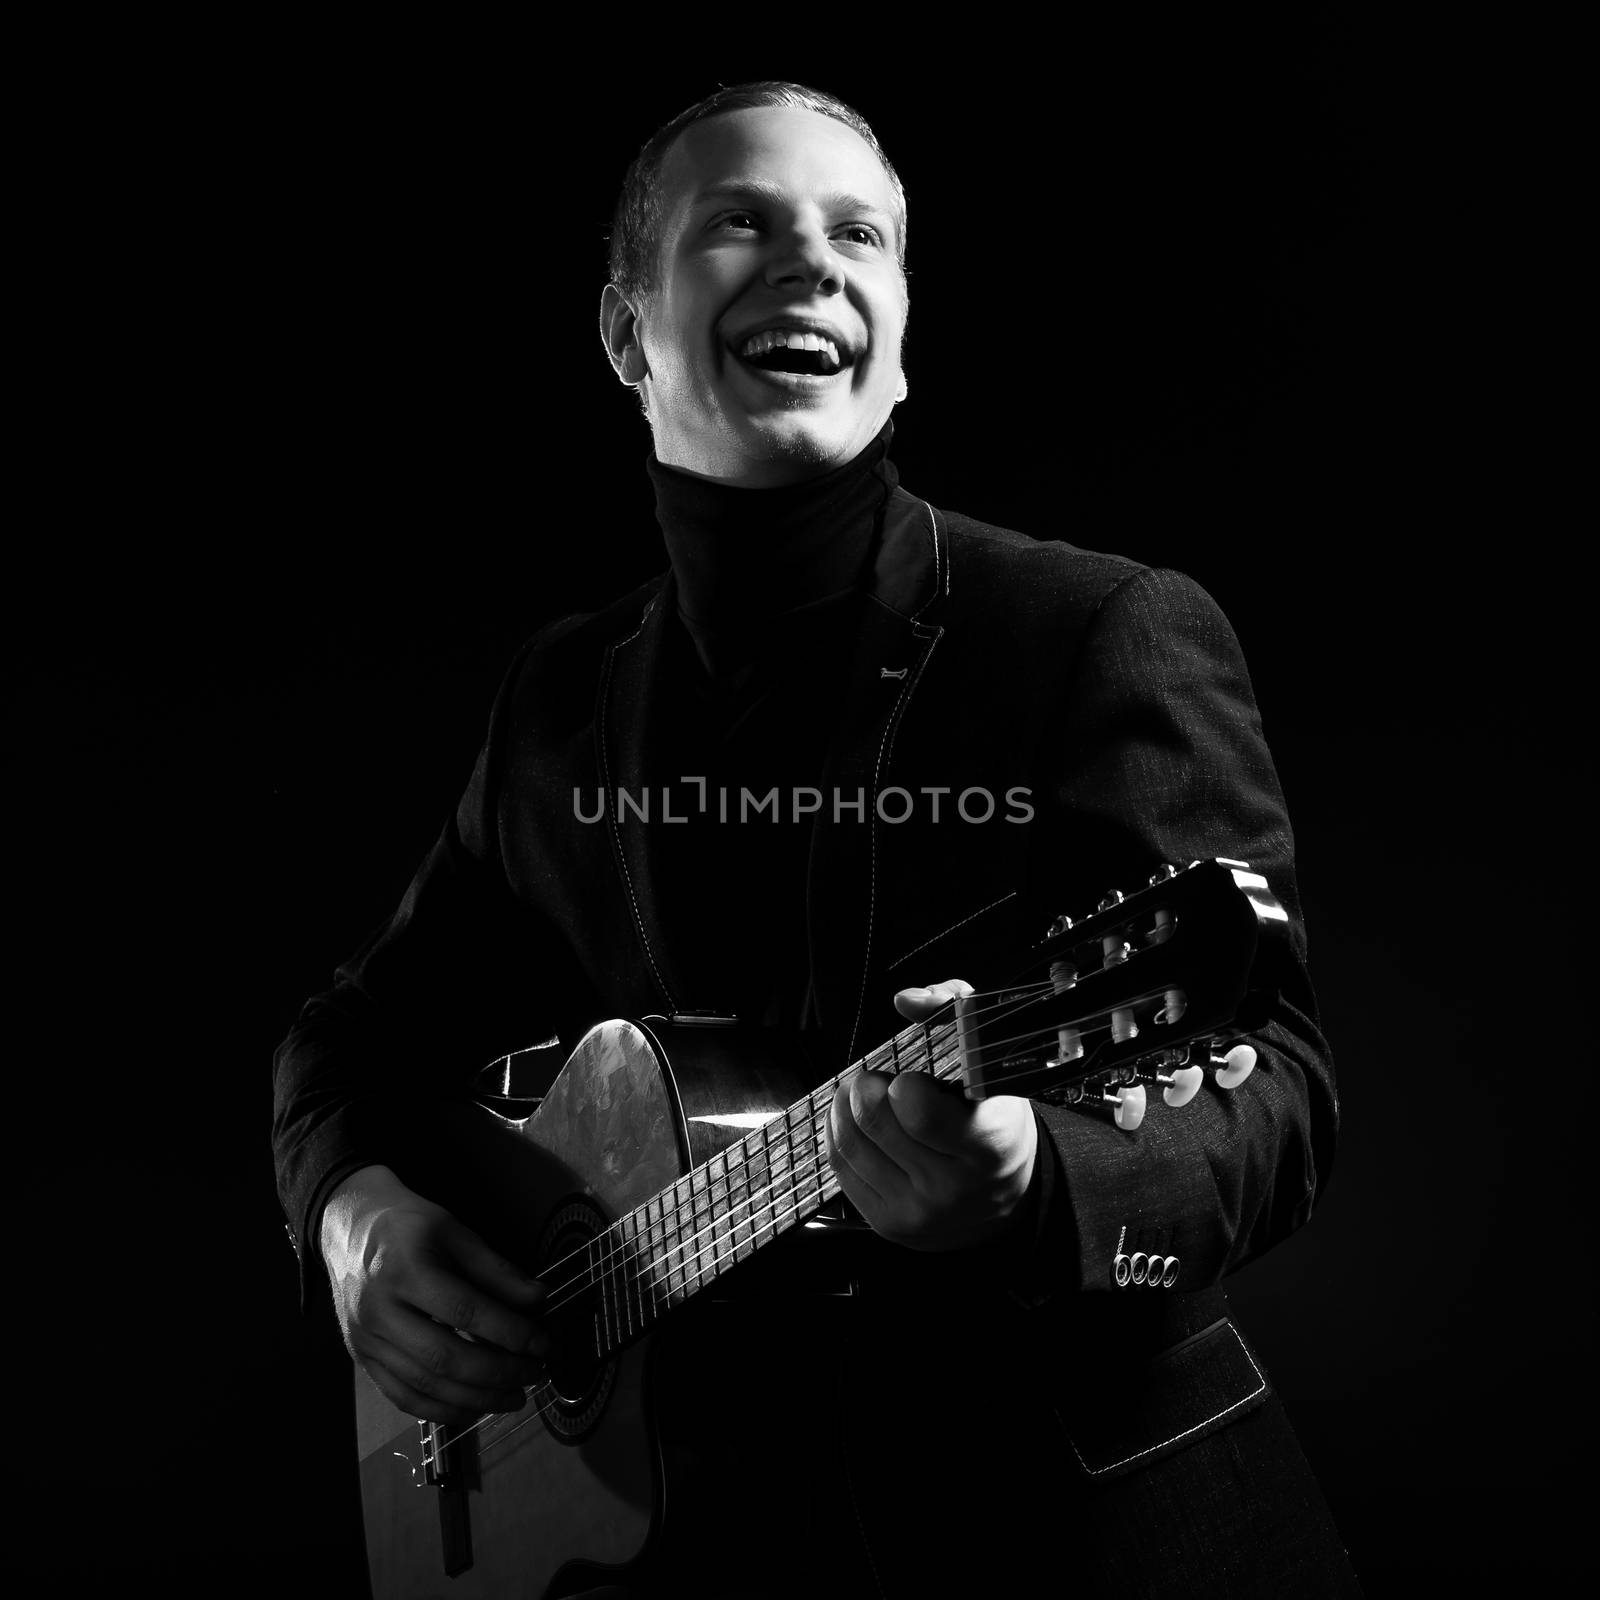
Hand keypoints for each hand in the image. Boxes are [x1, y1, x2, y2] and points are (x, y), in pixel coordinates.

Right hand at [319, 1164, 548, 1423]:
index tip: (543, 1344)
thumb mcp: (456, 1232)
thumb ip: (497, 1270)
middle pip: (444, 1357)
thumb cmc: (409, 1227)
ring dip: (476, 1399)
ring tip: (515, 1396)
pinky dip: (443, 1409)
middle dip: (498, 1373)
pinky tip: (475, 1407)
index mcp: (404, 1270)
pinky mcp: (362, 1359)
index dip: (509, 1332)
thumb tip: (539, 1301)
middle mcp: (379, 1310)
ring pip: (424, 1386)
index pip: (465, 1311)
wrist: (350, 1229)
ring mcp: (366, 1340)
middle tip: (535, 1374)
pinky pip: (403, 1397)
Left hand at [825, 979, 1037, 1251]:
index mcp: (987, 1145)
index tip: (911, 1079)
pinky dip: (838, 1132)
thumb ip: (955, 1011)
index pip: (919, 1112)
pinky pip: (841, 1166)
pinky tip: (854, 1120)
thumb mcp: (993, 1063)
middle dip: (866, 1086)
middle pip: (874, 1119)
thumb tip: (905, 1000)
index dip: (904, 1084)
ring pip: (849, 1141)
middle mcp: (953, 1186)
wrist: (1005, 1201)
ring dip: (844, 1105)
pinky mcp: (889, 1223)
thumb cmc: (994, 1120)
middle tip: (878, 1079)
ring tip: (861, 1093)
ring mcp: (918, 1211)